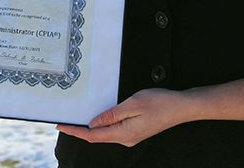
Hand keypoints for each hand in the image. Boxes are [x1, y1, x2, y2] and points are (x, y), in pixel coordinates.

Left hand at [56, 88, 190, 146]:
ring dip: (92, 127)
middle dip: (80, 130)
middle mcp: (126, 139)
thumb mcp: (132, 104)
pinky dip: (104, 124)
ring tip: (78, 118)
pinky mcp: (136, 131)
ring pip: (106, 133)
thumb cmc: (160, 103)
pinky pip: (115, 129)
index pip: (93, 136)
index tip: (61, 126)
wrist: (182, 107)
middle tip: (65, 121)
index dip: (75, 132)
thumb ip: (111, 115)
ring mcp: (132, 136)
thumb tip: (94, 124)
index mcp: (124, 134)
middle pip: (98, 136)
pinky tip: (99, 117)